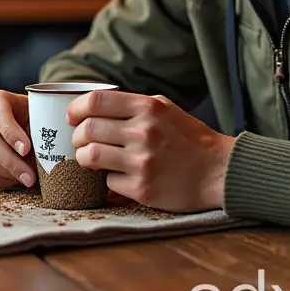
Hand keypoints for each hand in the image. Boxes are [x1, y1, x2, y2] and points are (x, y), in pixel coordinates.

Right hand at [0, 90, 35, 189]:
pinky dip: (8, 182)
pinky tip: (22, 179)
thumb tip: (53, 151)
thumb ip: (45, 125)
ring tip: (32, 178)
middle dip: (11, 161)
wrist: (31, 128)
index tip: (27, 149)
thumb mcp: (43, 114)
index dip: (10, 133)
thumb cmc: (40, 118)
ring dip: (11, 174)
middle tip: (32, 177)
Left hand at [68, 90, 234, 211]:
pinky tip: (119, 176)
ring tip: (91, 159)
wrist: (218, 171)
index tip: (71, 117)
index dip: (75, 109)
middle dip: (77, 136)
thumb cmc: (188, 137)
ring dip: (84, 158)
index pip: (96, 101)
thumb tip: (94, 106)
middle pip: (88, 129)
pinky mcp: (143, 189)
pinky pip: (108, 182)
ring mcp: (142, 162)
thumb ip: (133, 104)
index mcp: (148, 107)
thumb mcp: (165, 108)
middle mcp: (144, 132)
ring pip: (90, 156)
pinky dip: (108, 179)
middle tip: (82, 141)